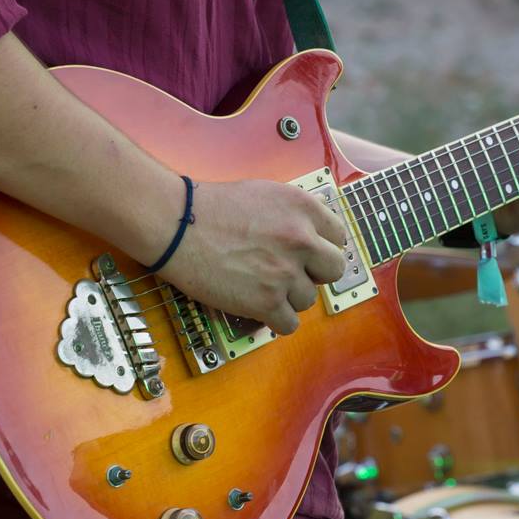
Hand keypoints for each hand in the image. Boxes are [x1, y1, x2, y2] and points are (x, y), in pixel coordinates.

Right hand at [159, 178, 348, 335]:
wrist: (179, 225)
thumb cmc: (213, 208)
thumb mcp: (265, 194)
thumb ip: (294, 215)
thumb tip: (312, 235)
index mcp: (303, 208)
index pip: (338, 236)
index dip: (323, 247)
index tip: (311, 255)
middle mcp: (302, 239)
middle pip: (334, 269)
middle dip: (315, 273)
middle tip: (292, 272)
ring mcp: (286, 272)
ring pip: (309, 299)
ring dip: (289, 296)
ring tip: (263, 285)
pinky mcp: (266, 301)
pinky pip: (289, 324)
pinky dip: (275, 319)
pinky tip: (260, 306)